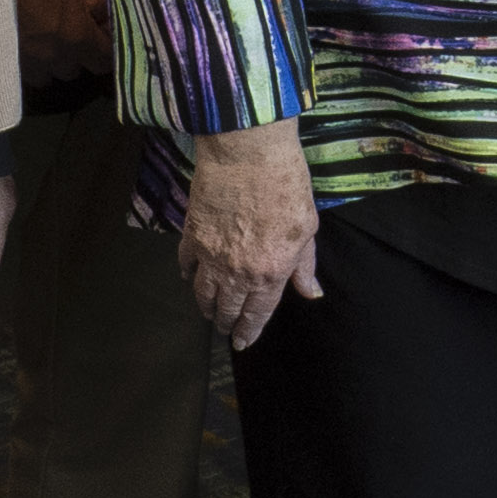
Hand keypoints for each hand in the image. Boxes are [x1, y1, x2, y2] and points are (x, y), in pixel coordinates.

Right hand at [14, 0, 109, 82]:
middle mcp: (55, 56)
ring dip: (48, 61)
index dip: (104, 49)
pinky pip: (24, 73)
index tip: (100, 39)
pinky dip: (26, 62)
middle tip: (65, 32)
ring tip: (38, 37)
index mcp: (77, 34)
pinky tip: (19, 42)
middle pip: (74, 69)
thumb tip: (96, 6)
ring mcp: (29, 65)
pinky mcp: (6, 66)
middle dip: (73, 54)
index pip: (104, 60)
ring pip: (47, 75)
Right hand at [180, 121, 320, 348]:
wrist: (248, 154)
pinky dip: (188, 275)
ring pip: (203, 292)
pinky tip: (190, 278)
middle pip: (227, 307)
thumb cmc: (286, 186)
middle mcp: (237, 271)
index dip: (248, 332)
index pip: (257, 313)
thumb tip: (311, 293)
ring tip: (208, 311)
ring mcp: (211, 255)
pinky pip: (186, 264)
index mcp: (270, 272)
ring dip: (205, 306)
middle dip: (225, 322)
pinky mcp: (192, 234)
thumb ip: (304, 266)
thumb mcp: (307, 229)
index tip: (241, 343)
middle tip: (224, 329)